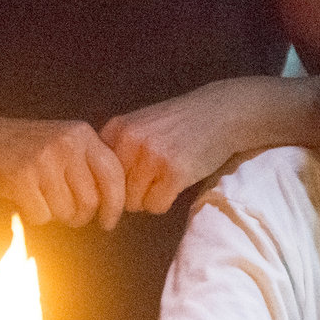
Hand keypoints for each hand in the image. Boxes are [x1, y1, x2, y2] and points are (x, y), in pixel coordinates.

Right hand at [0, 113, 127, 230]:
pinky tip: (23, 199)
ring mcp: (44, 159)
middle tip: (67, 215)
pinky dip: (34, 215)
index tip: (108, 221)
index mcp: (82, 134)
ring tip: (41, 198)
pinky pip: (42, 216)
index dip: (115, 205)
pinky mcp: (22, 177)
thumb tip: (113, 203)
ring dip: (55, 215)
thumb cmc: (21, 147)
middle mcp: (67, 144)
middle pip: (91, 201)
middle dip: (80, 216)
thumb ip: (87, 163)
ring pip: (67, 212)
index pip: (114, 176)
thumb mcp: (61, 141)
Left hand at [100, 85, 246, 216]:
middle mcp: (129, 141)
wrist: (221, 112)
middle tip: (153, 179)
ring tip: (165, 179)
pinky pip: (155, 206)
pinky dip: (165, 202)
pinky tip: (176, 184)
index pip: (97, 174)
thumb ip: (118, 147)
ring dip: (149, 198)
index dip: (112, 184)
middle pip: (114, 192)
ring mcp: (151, 157)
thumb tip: (98, 190)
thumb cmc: (180, 123)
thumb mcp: (140, 124)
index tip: (127, 183)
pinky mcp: (174, 173)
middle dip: (132, 193)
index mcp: (116, 129)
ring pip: (134, 202)